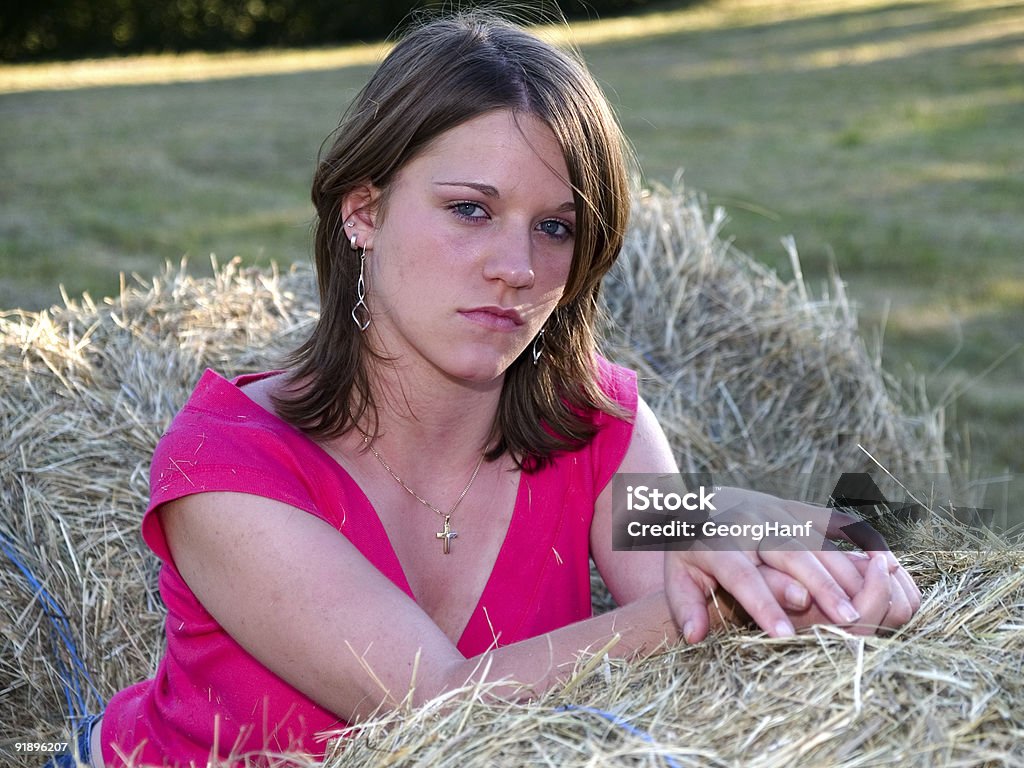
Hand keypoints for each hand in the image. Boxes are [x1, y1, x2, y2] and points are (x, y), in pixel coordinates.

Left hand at [663, 487, 920, 641]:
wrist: (699, 500)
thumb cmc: (690, 549)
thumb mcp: (676, 574)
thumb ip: (684, 604)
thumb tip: (694, 635)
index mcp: (719, 543)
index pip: (744, 577)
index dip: (762, 606)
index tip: (782, 635)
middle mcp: (751, 523)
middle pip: (790, 556)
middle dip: (819, 587)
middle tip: (846, 619)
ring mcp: (777, 511)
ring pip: (817, 541)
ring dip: (845, 570)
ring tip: (869, 601)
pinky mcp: (796, 507)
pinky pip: (832, 522)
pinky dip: (859, 539)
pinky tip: (883, 561)